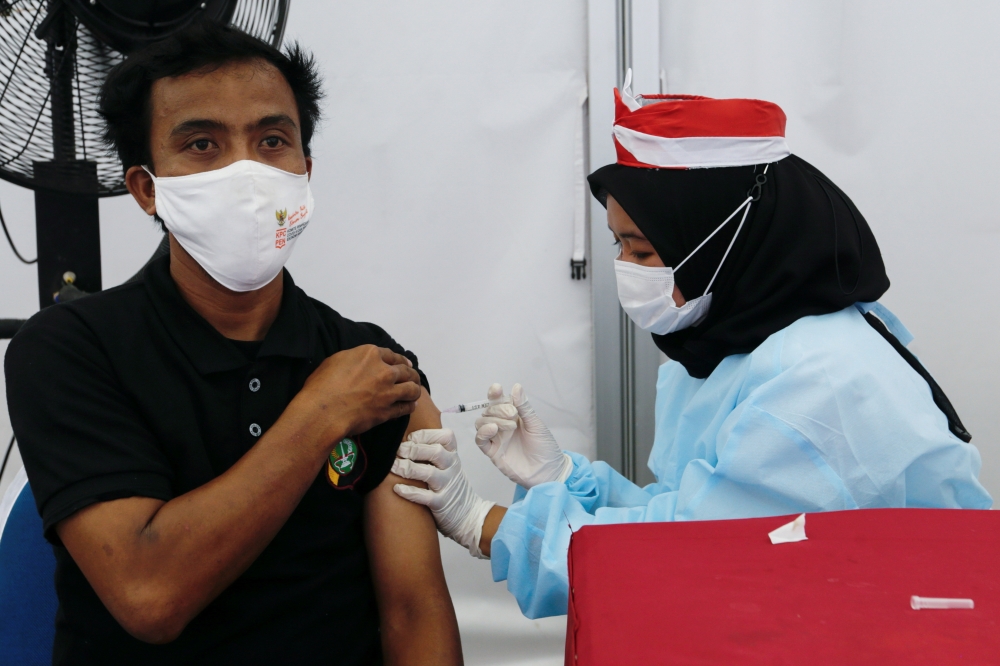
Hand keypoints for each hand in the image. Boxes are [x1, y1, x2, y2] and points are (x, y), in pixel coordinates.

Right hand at [299, 345, 421, 440]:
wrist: (324, 412)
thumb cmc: (322, 385)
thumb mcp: (336, 361)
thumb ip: (354, 360)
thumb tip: (360, 365)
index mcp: (370, 354)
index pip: (392, 355)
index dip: (400, 360)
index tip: (405, 364)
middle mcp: (384, 371)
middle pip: (407, 371)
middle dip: (411, 374)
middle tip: (412, 378)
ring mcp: (388, 391)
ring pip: (412, 389)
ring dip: (415, 390)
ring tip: (414, 392)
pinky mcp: (388, 410)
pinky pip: (405, 407)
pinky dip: (409, 406)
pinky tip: (410, 406)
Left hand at [392, 429, 494, 557]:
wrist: (469, 515)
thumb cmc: (451, 486)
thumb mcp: (448, 465)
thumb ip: (433, 452)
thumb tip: (404, 439)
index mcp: (453, 456)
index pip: (446, 437)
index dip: (427, 434)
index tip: (411, 438)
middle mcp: (452, 468)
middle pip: (436, 452)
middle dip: (414, 449)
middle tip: (398, 450)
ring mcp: (447, 486)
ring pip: (429, 473)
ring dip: (409, 468)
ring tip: (393, 467)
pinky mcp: (441, 504)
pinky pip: (425, 497)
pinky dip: (410, 492)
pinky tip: (397, 488)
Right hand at [474, 383, 572, 488]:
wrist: (547, 471)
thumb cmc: (545, 447)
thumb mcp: (536, 424)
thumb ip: (524, 407)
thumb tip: (516, 386)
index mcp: (513, 416)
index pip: (499, 401)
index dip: (495, 394)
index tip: (496, 389)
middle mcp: (502, 425)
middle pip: (489, 410)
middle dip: (499, 409)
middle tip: (514, 415)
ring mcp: (496, 438)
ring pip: (481, 422)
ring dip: (492, 419)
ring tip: (509, 426)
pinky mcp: (492, 452)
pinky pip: (480, 440)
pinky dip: (482, 432)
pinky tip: (492, 429)